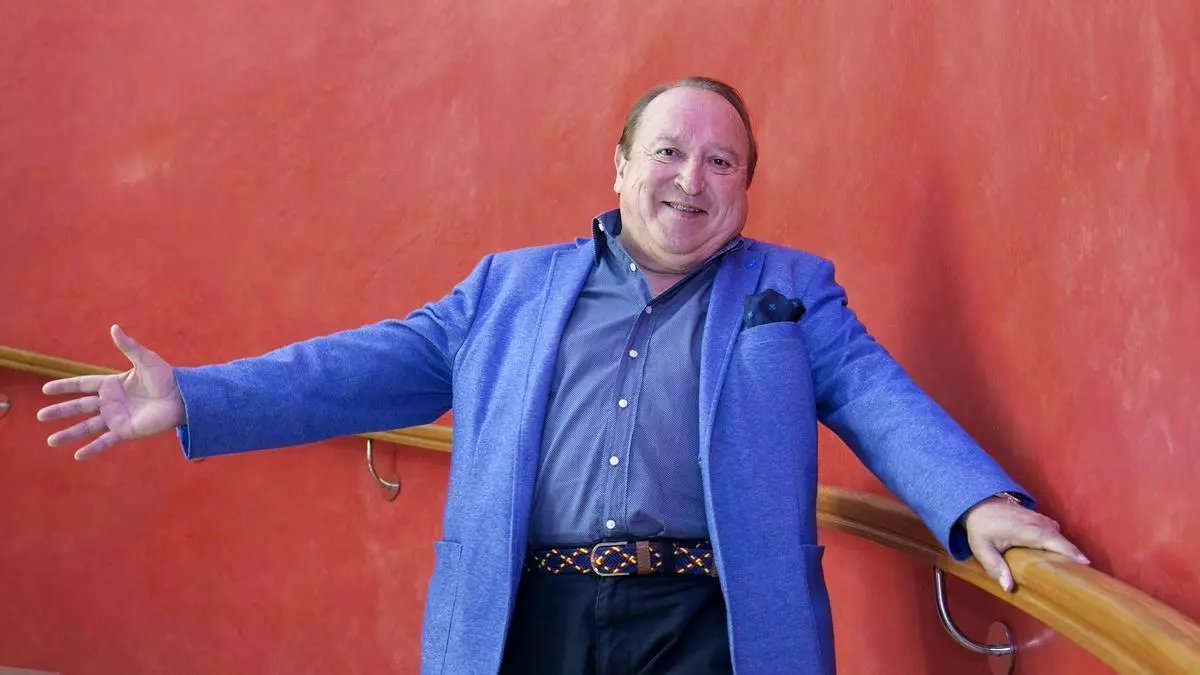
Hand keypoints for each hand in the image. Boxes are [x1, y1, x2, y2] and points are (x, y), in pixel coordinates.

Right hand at [38, 325, 183, 459]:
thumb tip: (114, 328)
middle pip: (79, 407)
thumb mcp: (145, 360)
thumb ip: (129, 347)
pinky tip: (77, 456)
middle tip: (40, 416)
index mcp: (112, 384)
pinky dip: (92, 449)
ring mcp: (117, 418)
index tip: (46, 389)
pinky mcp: (126, 431)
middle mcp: (111, 402)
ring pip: (87, 426)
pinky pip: (105, 441)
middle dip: (60, 412)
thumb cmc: (166, 378)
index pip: (82, 385)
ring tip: (50, 441)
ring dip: (69, 434)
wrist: (183, 398)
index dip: (65, 386)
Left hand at [964, 495, 1089, 592]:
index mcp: (1024, 530)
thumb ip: (995, 567)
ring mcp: (1039, 518)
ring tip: (1072, 567)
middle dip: (1073, 553)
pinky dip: (1059, 541)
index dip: (1068, 550)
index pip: (1051, 540)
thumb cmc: (980, 528)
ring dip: (1066, 548)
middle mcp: (1036, 522)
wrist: (978, 504)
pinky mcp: (1039, 518)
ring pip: (1058, 534)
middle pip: (1059, 538)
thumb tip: (1009, 587)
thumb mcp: (982, 549)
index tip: (1084, 562)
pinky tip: (1058, 555)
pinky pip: (1054, 531)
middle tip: (1084, 572)